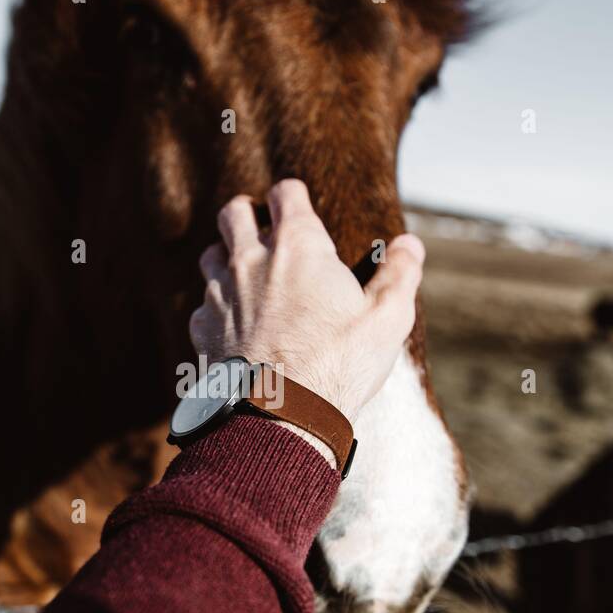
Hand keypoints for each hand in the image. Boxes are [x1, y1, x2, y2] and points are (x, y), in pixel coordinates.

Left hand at [190, 179, 424, 425]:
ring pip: (211, 256)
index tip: (300, 204)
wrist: (281, 418)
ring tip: (247, 275)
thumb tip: (410, 243)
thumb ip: (399, 274)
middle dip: (247, 214)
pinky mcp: (203, 329)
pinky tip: (234, 326)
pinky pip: (202, 306)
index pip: (287, 194)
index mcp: (298, 247)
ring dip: (227, 258)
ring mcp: (221, 294)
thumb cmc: (338, 366)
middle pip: (234, 214)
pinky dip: (216, 309)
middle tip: (263, 229)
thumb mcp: (387, 319)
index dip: (294, 195)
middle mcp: (251, 261)